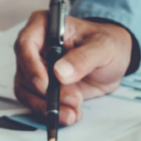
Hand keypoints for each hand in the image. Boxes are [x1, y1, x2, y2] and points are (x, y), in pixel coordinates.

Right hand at [13, 11, 133, 125]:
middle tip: (72, 99)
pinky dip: (53, 112)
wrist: (115, 61)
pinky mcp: (43, 88)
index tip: (45, 85)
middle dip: (46, 93)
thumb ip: (83, 58)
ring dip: (48, 106)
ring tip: (72, 111)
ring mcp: (37, 69)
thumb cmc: (108, 44)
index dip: (31, 67)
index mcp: (45, 26)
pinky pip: (38, 103)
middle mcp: (36, 47)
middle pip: (25, 73)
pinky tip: (71, 114)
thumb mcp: (103, 47)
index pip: (25, 44)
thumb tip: (60, 72)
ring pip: (28, 92)